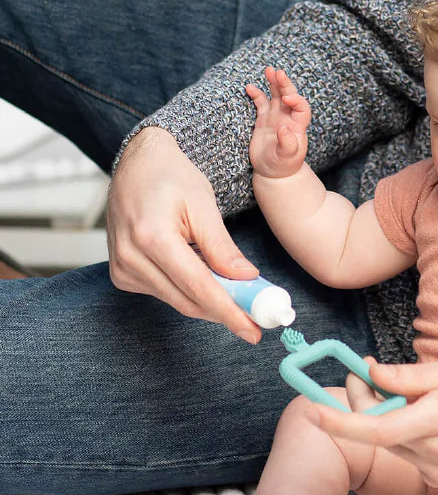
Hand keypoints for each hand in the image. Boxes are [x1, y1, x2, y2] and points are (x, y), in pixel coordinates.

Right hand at [107, 127, 261, 341]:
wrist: (136, 165)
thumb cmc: (171, 177)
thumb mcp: (203, 203)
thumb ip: (222, 246)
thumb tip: (246, 279)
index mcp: (151, 236)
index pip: (198, 285)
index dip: (228, 311)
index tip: (253, 330)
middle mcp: (130, 257)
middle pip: (187, 300)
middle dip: (225, 312)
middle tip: (258, 317)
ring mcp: (122, 269)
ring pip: (177, 300)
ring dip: (211, 302)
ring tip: (240, 294)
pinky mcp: (122, 275)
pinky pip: (166, 292)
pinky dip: (192, 291)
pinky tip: (207, 275)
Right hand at [245, 66, 309, 177]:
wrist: (273, 172)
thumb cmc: (284, 166)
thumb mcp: (288, 157)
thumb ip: (288, 143)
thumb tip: (285, 128)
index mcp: (298, 126)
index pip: (302, 108)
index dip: (297, 101)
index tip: (288, 99)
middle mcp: (289, 118)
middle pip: (289, 96)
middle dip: (285, 84)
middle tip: (278, 72)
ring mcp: (276, 117)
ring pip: (276, 95)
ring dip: (274, 83)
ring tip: (269, 70)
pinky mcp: (264, 120)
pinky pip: (261, 103)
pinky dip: (256, 94)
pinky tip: (250, 87)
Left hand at [309, 357, 437, 487]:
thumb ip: (415, 376)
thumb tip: (374, 372)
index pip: (377, 429)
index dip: (341, 422)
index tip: (314, 408)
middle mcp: (436, 453)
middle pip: (379, 435)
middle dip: (362, 407)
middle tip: (364, 374)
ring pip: (394, 444)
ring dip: (385, 420)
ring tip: (400, 389)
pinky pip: (412, 454)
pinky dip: (407, 433)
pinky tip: (426, 414)